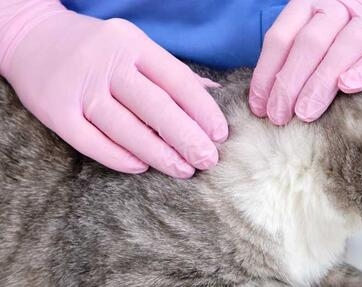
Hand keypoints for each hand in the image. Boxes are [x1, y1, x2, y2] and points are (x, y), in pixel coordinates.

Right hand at [0, 0, 227, 177]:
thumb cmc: (97, 47)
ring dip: (158, 153)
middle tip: (208, 161)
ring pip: (125, 127)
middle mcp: (106, 62)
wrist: (32, 37)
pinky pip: (91, 141)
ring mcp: (79, 86)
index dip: (202, 110)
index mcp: (133, 43)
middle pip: (154, 106)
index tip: (220, 135)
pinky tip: (141, 168)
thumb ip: (172, 71)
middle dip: (186, 137)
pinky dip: (118, 157)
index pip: (177, 80)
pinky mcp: (55, 110)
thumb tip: (214, 94)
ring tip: (183, 170)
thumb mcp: (135, 46)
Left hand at [249, 0, 361, 124]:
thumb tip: (267, 95)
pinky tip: (348, 87)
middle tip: (279, 117)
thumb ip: (296, 49)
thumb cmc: (350, 20)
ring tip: (305, 114)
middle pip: (308, 45)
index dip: (266, 74)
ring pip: (342, 48)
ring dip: (320, 83)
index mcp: (310, 3)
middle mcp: (339, 5)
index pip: (280, 38)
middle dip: (289, 84)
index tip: (259, 107)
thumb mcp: (318, 23)